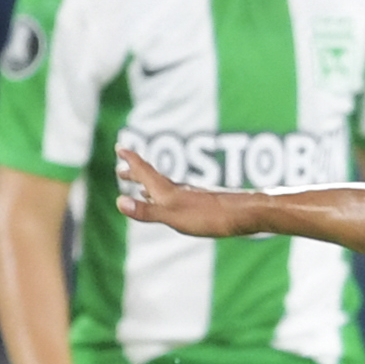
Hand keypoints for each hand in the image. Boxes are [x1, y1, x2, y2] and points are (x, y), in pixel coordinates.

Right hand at [112, 148, 250, 238]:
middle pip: (152, 178)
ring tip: (140, 187)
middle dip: (136, 173)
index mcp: (167, 190)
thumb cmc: (209, 216)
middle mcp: (178, 190)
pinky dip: (166, 196)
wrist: (245, 215)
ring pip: (165, 187)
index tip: (120, 146)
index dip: (131, 160)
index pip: (145, 170)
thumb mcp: (173, 216)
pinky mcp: (203, 205)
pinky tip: (173, 203)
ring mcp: (191, 197)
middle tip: (121, 169)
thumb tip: (119, 201)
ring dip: (149, 185)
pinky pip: (177, 197)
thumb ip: (147, 210)